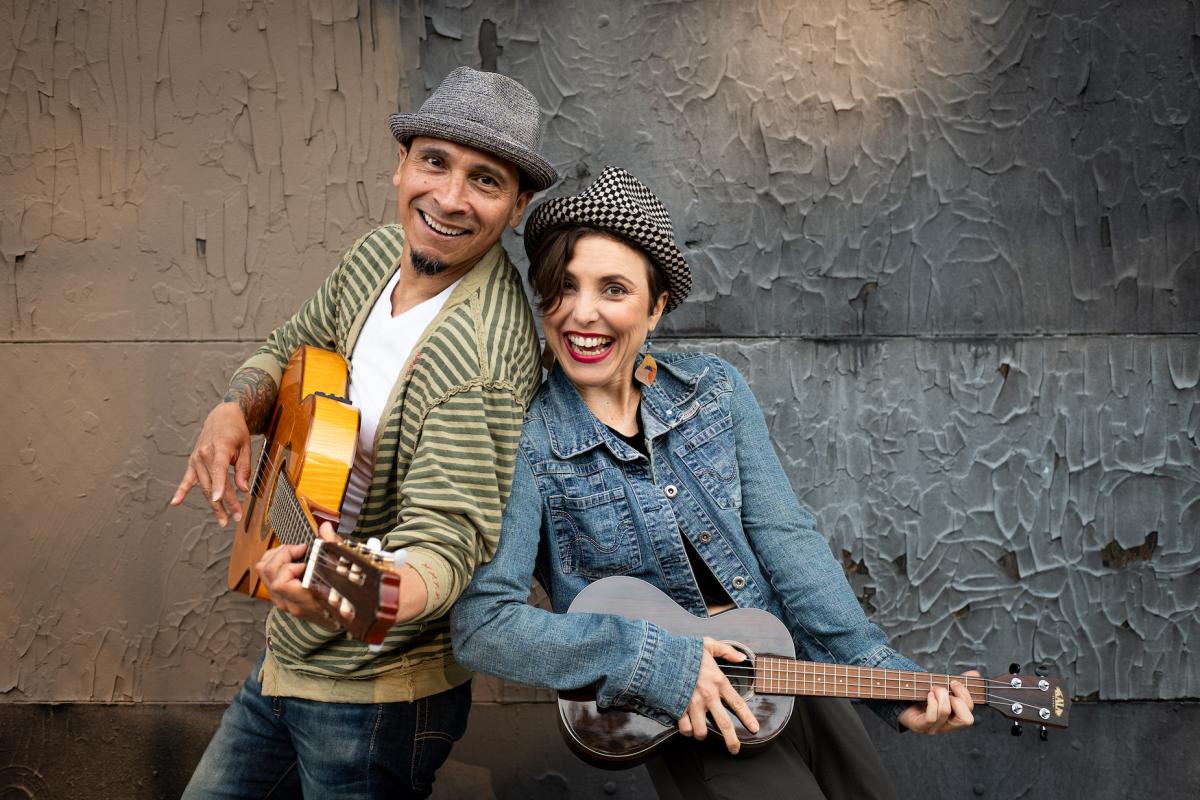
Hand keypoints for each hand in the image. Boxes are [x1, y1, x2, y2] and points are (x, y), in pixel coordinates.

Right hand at [170, 402, 252, 525]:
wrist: (222, 416)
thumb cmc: (237, 431)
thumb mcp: (246, 447)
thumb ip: (244, 468)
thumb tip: (243, 489)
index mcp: (220, 447)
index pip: (219, 469)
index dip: (220, 485)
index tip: (219, 499)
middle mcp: (204, 454)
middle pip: (213, 483)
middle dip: (225, 503)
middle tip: (235, 518)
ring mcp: (196, 459)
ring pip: (204, 486)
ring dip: (214, 504)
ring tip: (224, 520)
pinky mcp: (193, 463)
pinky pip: (187, 480)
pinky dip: (181, 491)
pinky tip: (175, 503)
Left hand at [253, 523, 343, 630]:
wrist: (342, 619)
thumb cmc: (346, 597)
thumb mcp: (344, 570)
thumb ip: (333, 546)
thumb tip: (325, 528)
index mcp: (304, 599)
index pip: (280, 582)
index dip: (289, 563)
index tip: (306, 554)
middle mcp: (289, 603)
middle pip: (267, 572)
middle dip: (282, 553)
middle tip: (299, 549)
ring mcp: (282, 602)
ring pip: (262, 573)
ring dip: (276, 557)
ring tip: (293, 552)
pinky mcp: (280, 599)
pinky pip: (267, 578)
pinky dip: (276, 564)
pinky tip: (292, 561)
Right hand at [677, 637, 759, 753]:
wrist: (659, 654)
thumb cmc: (684, 650)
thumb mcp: (708, 644)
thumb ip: (726, 651)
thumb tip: (741, 658)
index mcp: (718, 681)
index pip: (737, 703)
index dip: (747, 718)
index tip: (754, 729)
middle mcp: (708, 695)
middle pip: (724, 724)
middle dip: (731, 741)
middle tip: (734, 749)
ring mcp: (692, 704)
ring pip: (701, 731)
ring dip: (702, 734)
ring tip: (701, 731)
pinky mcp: (678, 708)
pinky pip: (685, 728)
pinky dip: (686, 730)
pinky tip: (687, 726)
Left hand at [897, 670, 979, 734]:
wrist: (900, 702)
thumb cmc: (923, 695)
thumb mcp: (942, 688)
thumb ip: (958, 682)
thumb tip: (974, 674)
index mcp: (954, 718)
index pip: (970, 713)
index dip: (965, 696)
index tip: (954, 682)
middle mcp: (946, 726)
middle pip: (966, 719)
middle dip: (958, 698)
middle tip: (945, 687)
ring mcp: (933, 728)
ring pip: (946, 712)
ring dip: (940, 694)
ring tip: (933, 688)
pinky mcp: (920, 726)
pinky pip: (931, 717)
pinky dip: (932, 702)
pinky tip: (928, 694)